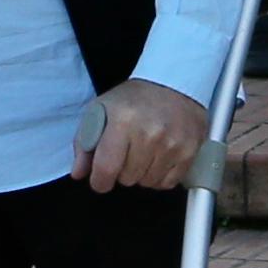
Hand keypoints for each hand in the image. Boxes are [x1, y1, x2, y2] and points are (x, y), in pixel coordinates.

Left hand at [80, 77, 204, 191]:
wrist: (174, 84)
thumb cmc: (134, 99)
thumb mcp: (101, 110)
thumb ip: (85, 142)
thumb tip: (79, 173)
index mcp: (123, 121)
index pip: (106, 170)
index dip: (99, 181)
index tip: (101, 178)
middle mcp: (149, 133)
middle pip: (127, 179)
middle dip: (122, 171)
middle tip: (127, 151)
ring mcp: (172, 144)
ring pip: (147, 182)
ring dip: (142, 173)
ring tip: (144, 151)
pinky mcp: (189, 151)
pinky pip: (167, 183)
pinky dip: (160, 176)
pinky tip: (158, 157)